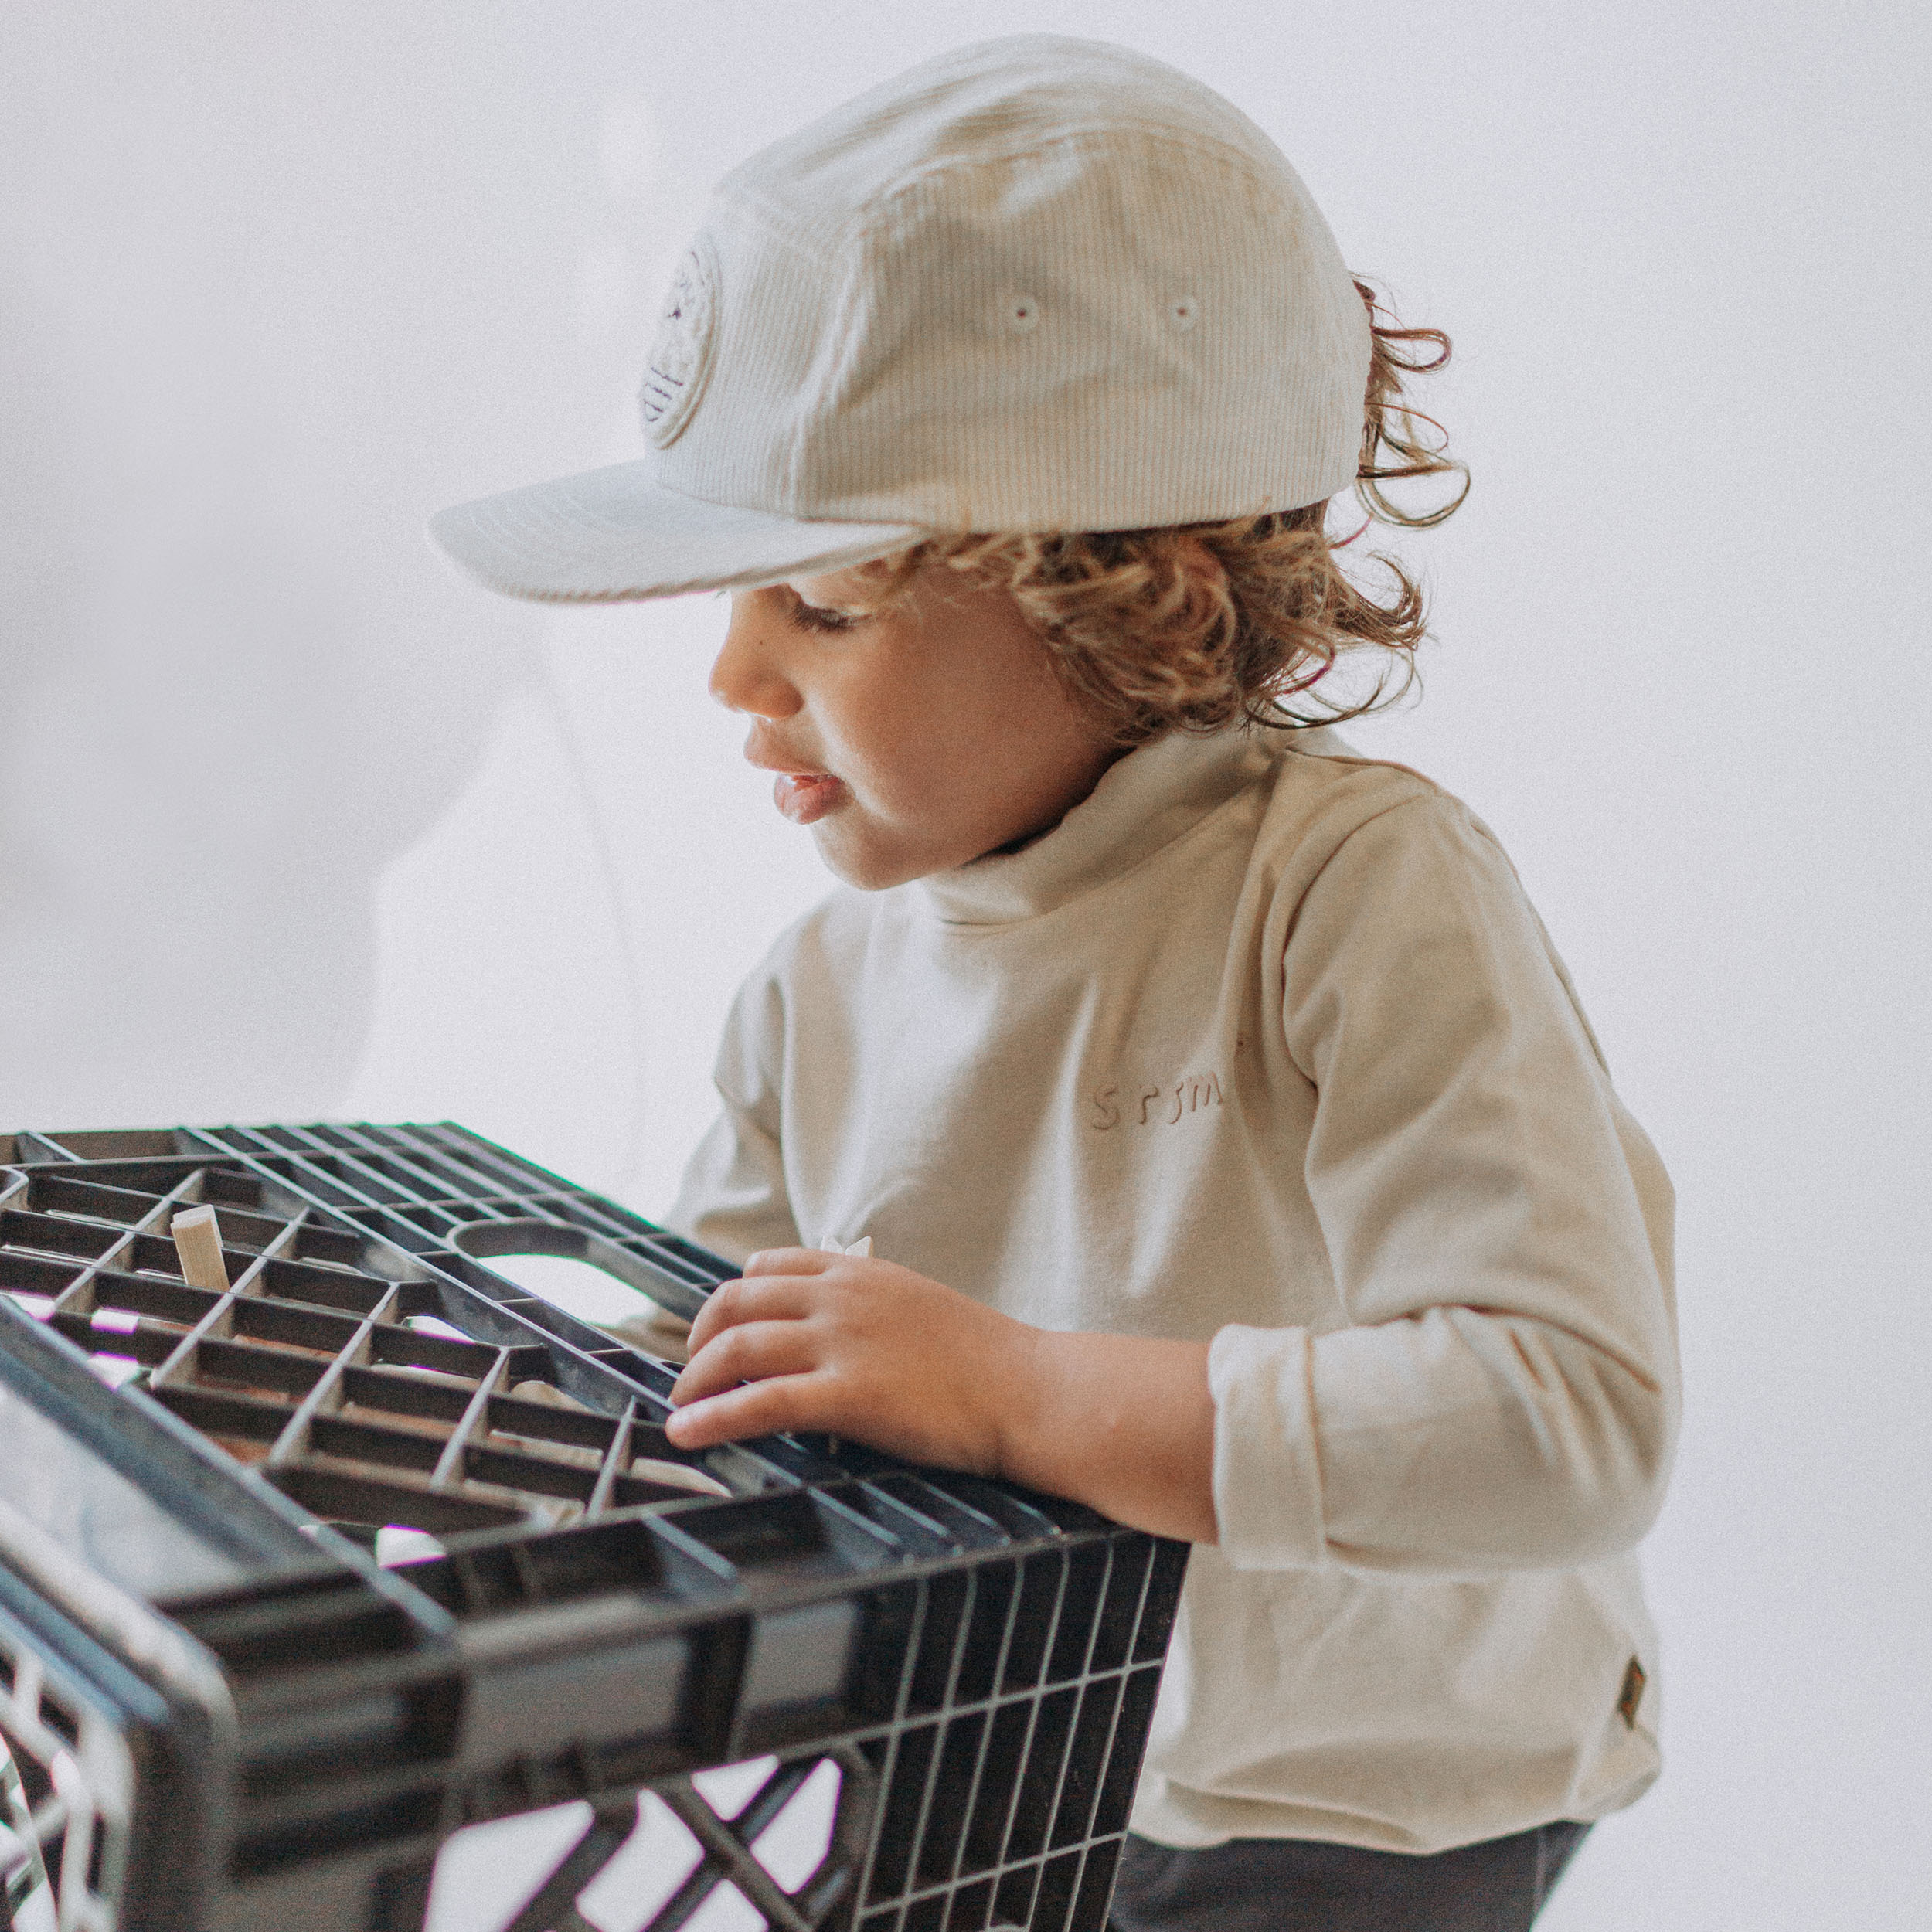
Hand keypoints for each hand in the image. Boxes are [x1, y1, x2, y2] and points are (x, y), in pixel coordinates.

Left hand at [663, 1246, 1221, 1543]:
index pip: (766, 1266)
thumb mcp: (916, 1306)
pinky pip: (761, 1401)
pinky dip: (714, 1416)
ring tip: (680, 1412)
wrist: (1032, 1389)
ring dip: (695, 1381)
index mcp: (860, 1270)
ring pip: (739, 1347)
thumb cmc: (985, 1360)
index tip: (716, 1334)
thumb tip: (823, 1333)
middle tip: (689, 1379)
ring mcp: (843, 1341)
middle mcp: (842, 1295)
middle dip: (699, 1341)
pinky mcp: (849, 1394)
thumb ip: (866, 1308)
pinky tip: (689, 1433)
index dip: (729, 1302)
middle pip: (737, 1301)